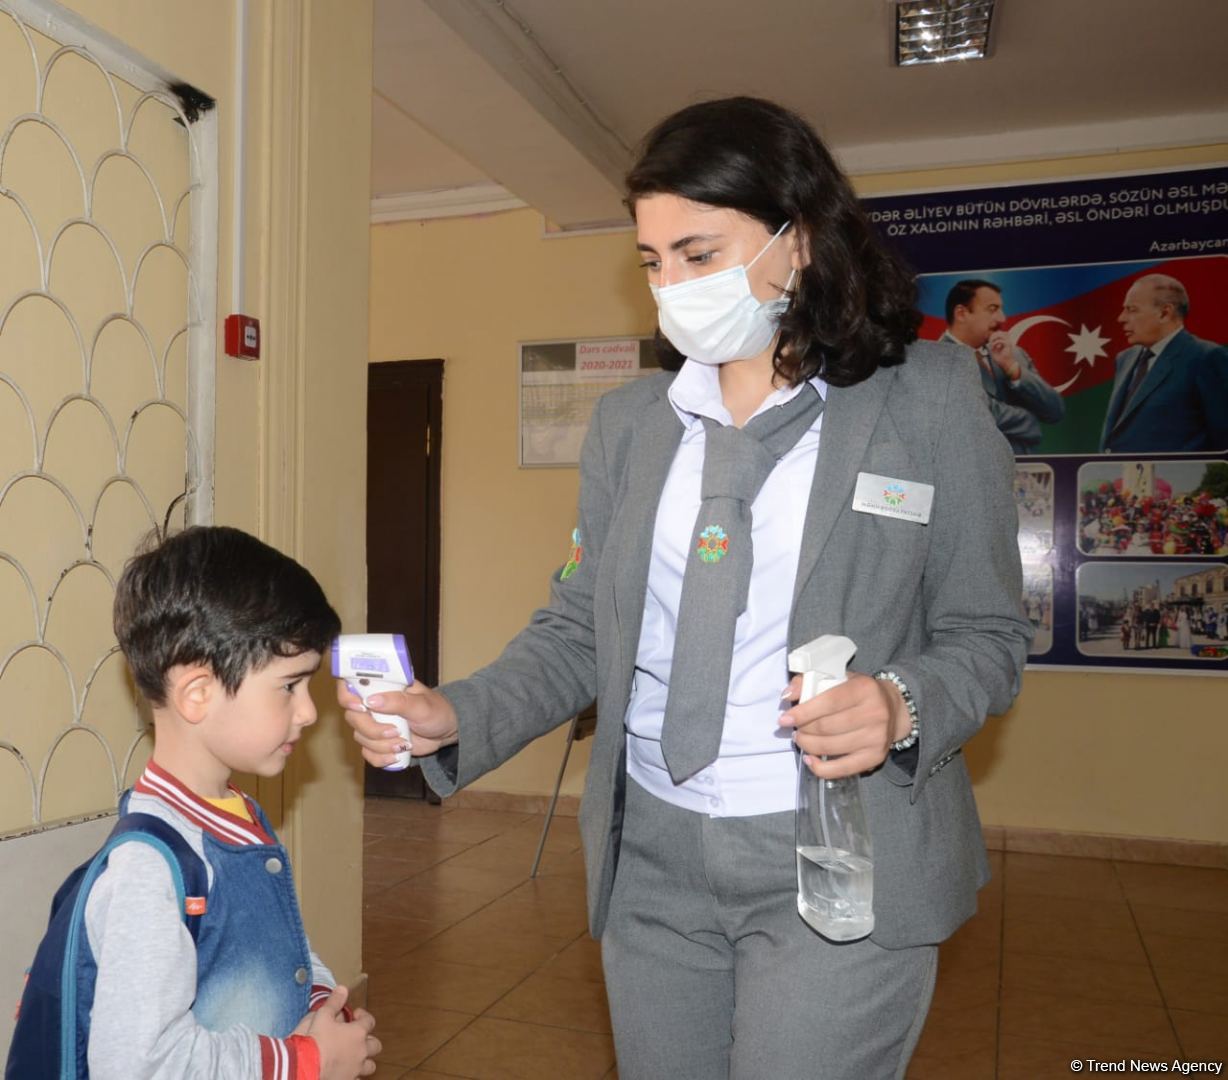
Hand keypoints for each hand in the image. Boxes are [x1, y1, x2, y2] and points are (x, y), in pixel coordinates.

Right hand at [292, 985, 379, 1078]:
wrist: (303, 1067)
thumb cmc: (314, 1039)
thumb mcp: (322, 1015)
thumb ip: (334, 1002)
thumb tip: (343, 989)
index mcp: (357, 1033)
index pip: (369, 1021)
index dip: (363, 1016)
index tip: (355, 1014)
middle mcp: (361, 1052)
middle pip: (375, 1045)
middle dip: (368, 1040)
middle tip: (356, 1038)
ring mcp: (355, 1070)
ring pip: (370, 1066)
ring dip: (365, 1061)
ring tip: (354, 1058)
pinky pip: (357, 1079)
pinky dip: (353, 1075)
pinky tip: (344, 1072)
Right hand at [337, 679, 457, 767]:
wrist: (445, 731)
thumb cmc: (436, 710)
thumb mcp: (422, 704)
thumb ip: (398, 701)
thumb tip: (372, 700)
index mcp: (383, 686)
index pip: (352, 683)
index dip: (348, 695)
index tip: (361, 707)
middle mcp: (374, 703)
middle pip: (353, 716)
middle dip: (372, 729)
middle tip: (395, 731)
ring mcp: (374, 723)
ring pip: (360, 737)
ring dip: (381, 745)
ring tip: (404, 744)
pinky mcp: (377, 742)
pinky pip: (367, 753)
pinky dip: (381, 758)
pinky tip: (397, 755)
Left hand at [778, 673, 909, 778]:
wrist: (893, 708)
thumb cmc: (858, 692)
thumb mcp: (838, 678)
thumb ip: (809, 681)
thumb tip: (788, 694)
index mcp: (864, 689)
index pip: (828, 702)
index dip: (803, 712)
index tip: (784, 719)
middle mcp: (874, 713)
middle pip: (826, 727)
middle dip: (803, 730)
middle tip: (795, 729)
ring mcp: (876, 738)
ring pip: (830, 747)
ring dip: (808, 745)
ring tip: (801, 739)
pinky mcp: (876, 757)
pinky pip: (842, 769)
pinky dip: (820, 768)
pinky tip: (810, 760)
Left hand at [986, 332, 1021, 379]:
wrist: (1006, 364)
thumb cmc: (1000, 358)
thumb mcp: (993, 350)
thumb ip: (992, 344)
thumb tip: (989, 341)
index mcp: (1004, 340)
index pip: (999, 332)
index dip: (993, 335)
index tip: (989, 342)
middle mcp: (1007, 340)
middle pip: (1000, 332)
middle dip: (993, 336)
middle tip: (990, 342)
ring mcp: (1008, 342)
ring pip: (1001, 334)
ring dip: (994, 338)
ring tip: (992, 344)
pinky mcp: (1008, 345)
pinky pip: (1001, 341)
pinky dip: (996, 343)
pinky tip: (994, 348)